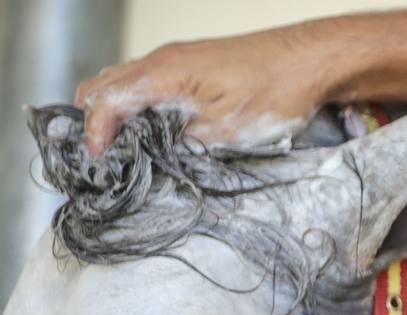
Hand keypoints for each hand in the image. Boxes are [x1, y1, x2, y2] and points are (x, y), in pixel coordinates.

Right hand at [76, 23, 348, 156]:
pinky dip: (136, 103)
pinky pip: (147, 81)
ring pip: (123, 81)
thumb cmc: (277, 89)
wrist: (311, 60)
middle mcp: (162, 60)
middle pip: (103, 85)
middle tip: (105, 158)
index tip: (98, 163)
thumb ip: (184, 143)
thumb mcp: (226, 130)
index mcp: (164, 73)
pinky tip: (152, 130)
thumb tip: (158, 156)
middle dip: (94, 121)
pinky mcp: (192, 64)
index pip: (106, 101)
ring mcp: (176, 59)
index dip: (95, 134)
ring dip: (114, 112)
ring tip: (124, 149)